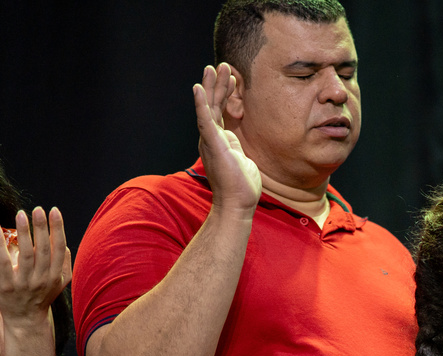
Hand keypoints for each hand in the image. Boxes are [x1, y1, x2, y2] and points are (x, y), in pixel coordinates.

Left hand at [0, 207, 69, 325]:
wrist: (26, 319)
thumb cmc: (42, 297)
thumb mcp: (59, 283)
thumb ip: (63, 264)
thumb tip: (64, 245)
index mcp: (56, 275)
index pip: (58, 247)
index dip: (57, 228)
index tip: (54, 211)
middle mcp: (43, 278)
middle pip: (42, 249)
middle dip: (41, 227)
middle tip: (38, 210)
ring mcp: (25, 282)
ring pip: (25, 253)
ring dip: (24, 232)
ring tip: (21, 214)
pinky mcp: (8, 285)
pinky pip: (5, 262)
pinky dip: (1, 244)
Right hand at [193, 63, 261, 210]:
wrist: (237, 203)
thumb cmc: (242, 187)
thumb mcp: (244, 161)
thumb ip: (241, 150)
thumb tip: (244, 151)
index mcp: (220, 140)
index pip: (220, 111)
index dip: (224, 93)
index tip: (231, 78)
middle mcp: (212, 137)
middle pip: (213, 104)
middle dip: (217, 84)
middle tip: (221, 65)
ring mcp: (210, 140)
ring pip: (209, 107)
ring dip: (211, 86)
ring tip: (214, 68)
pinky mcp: (212, 144)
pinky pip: (205, 120)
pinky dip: (201, 104)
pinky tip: (198, 89)